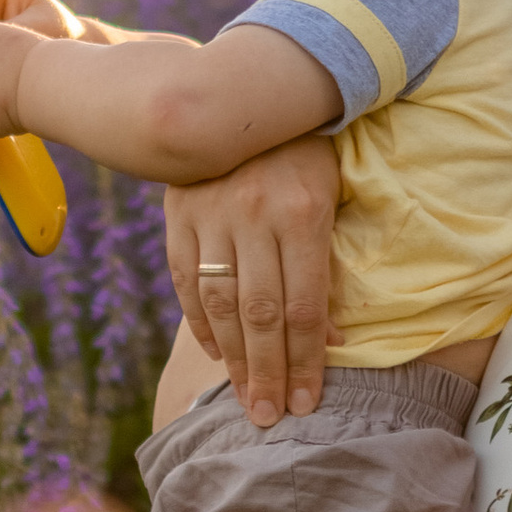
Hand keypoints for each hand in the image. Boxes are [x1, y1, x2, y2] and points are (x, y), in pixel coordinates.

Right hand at [163, 140, 340, 429]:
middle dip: (268, 372)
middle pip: (260, 313)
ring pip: (220, 303)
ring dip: (233, 359)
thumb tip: (331, 336)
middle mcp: (254, 216)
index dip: (306, 358)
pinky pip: (187, 280)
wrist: (246, 93)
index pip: (304, 304)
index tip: (309, 402)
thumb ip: (326, 260)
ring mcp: (211, 216)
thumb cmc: (304, 152)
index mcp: (302, 212)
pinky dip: (199, 322)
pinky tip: (215, 353)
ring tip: (244, 399)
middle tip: (271, 418)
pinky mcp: (180, 215)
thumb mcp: (329, 193)